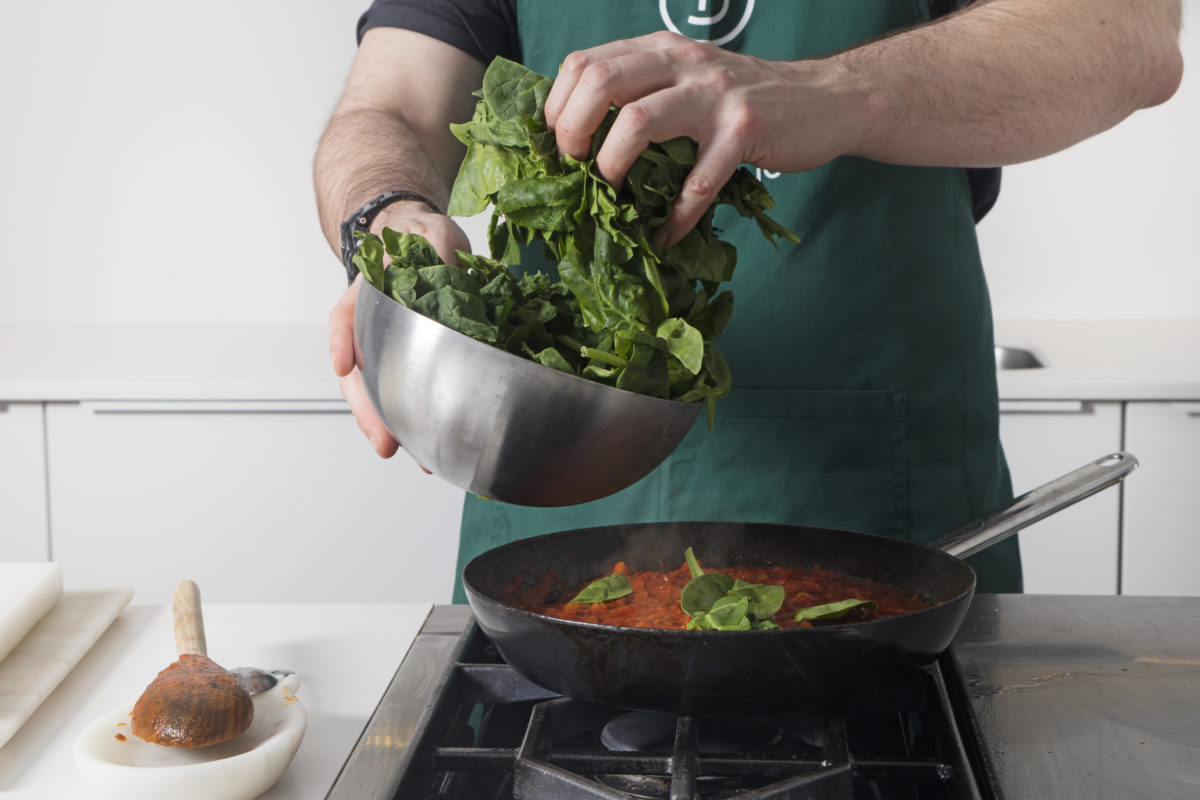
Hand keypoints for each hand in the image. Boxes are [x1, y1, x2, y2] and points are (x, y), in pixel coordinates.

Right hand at [329, 202, 470, 459]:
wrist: (426, 245)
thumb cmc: (424, 239)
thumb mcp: (436, 233)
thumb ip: (441, 249)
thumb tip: (451, 269)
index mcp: (368, 291)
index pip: (344, 316)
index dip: (342, 340)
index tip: (344, 365)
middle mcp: (369, 324)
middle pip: (356, 371)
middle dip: (367, 409)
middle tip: (383, 441)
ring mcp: (385, 347)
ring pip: (373, 392)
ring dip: (384, 426)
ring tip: (401, 453)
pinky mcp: (408, 363)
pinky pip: (401, 395)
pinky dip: (409, 421)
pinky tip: (423, 445)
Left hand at [543, 31, 852, 247]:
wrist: (826, 99)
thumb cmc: (747, 99)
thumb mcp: (689, 78)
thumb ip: (645, 92)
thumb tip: (584, 140)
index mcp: (660, 49)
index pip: (584, 63)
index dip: (557, 109)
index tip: (557, 148)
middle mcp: (682, 62)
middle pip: (599, 83)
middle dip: (572, 134)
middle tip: (573, 174)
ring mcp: (714, 94)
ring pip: (637, 121)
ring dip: (612, 168)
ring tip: (611, 200)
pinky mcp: (744, 131)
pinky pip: (697, 181)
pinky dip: (675, 217)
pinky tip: (665, 235)